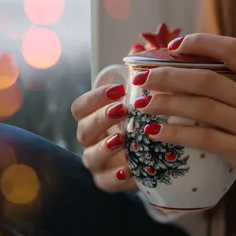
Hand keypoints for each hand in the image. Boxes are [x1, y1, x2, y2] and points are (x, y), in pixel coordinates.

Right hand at [71, 44, 145, 193]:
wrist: (155, 156)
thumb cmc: (145, 121)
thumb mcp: (143, 102)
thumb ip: (139, 83)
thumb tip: (141, 51)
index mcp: (93, 118)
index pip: (80, 107)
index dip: (95, 98)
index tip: (119, 89)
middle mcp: (90, 141)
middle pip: (83, 130)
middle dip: (101, 119)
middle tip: (123, 110)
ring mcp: (97, 164)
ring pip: (90, 157)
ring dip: (105, 148)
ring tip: (122, 140)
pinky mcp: (108, 183)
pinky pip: (106, 184)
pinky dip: (117, 178)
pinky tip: (130, 170)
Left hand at [135, 34, 235, 235]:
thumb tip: (208, 90)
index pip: (234, 50)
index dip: (203, 43)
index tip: (176, 44)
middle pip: (208, 78)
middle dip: (170, 75)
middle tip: (144, 77)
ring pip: (201, 106)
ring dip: (166, 103)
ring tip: (142, 103)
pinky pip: (205, 138)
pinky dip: (176, 134)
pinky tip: (156, 134)